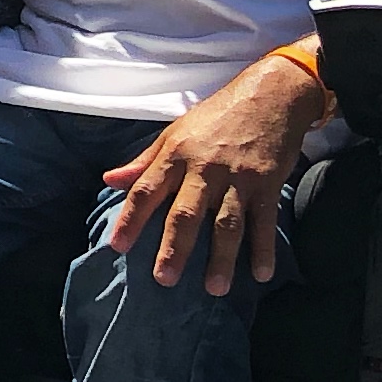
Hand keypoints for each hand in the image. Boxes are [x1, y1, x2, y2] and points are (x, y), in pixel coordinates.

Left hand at [100, 53, 330, 294]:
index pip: (146, 190)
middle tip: (164, 279)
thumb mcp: (175, 131)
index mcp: (176, 154)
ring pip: (227, 222)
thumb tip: (110, 180)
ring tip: (214, 288)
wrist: (272, 93)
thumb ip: (144, 161)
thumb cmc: (217, 114)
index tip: (116, 247)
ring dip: (221, 257)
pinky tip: (260, 273)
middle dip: (174, 247)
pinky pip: (265, 220)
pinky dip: (263, 247)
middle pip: (186, 212)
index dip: (130, 219)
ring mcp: (238, 177)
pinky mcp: (268, 182)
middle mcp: (205, 167)